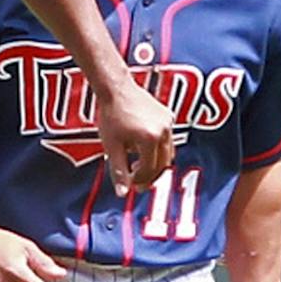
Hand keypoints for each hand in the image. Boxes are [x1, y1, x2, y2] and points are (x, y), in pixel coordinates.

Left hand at [95, 78, 174, 196]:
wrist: (116, 88)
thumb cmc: (112, 114)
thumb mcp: (112, 146)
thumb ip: (118, 171)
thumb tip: (122, 193)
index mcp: (150, 139)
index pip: (149, 170)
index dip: (139, 180)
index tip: (129, 184)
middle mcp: (164, 131)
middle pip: (162, 165)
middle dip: (150, 176)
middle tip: (137, 183)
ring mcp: (168, 123)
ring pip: (168, 154)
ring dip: (155, 164)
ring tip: (137, 167)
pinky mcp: (168, 117)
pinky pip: (167, 141)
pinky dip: (157, 151)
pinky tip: (141, 150)